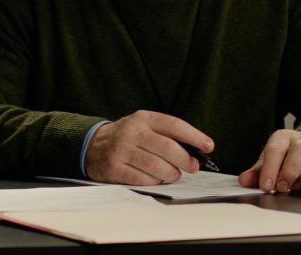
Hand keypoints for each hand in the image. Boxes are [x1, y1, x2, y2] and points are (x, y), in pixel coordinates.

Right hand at [84, 110, 214, 184]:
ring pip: (158, 167)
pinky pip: (143, 180)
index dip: (195, 136)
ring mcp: (122, 150)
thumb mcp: (143, 126)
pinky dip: (154, 182)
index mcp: (143, 118)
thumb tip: (196, 150)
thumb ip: (166, 134)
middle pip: (169, 148)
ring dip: (171, 174)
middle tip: (192, 167)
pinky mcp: (114, 168)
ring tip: (172, 174)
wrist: (92, 145)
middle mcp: (132, 132)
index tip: (208, 146)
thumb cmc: (126, 138)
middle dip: (186, 161)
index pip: (174, 125)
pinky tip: (154, 178)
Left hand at [237, 130, 300, 192]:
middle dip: (290, 172)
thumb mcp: (269, 161)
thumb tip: (243, 181)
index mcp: (283, 138)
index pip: (275, 150)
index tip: (266, 186)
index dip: (270, 169)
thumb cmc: (286, 156)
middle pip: (299, 151)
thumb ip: (257, 172)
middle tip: (282, 187)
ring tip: (297, 187)